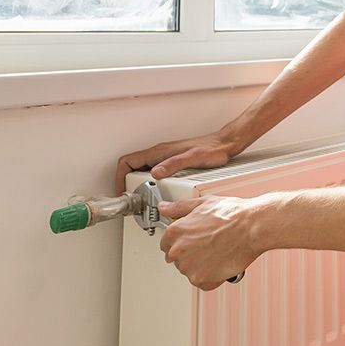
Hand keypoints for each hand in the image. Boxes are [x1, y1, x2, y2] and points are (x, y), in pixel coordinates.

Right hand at [115, 130, 244, 193]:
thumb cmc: (211, 149)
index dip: (120, 176)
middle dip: (127, 183)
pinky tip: (157, 194)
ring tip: (143, 200)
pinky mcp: (172, 163)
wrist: (224, 145)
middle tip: (133, 199)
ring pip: (142, 171)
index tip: (121, 190)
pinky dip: (149, 184)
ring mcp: (165, 158)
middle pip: (132, 168)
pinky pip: (153, 173)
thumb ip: (173, 164)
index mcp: (160, 152)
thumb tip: (155, 172)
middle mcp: (160, 154)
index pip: (128, 161)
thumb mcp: (192, 158)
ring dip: (138, 185)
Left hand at [158, 194, 263, 290]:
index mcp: (175, 231)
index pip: (165, 243)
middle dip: (189, 253)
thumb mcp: (202, 204)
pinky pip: (201, 282)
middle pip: (175, 258)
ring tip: (216, 251)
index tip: (189, 240)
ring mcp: (189, 268)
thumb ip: (179, 207)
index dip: (179, 241)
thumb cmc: (232, 215)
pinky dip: (210, 276)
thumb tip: (164, 207)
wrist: (252, 228)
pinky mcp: (202, 280)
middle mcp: (178, 251)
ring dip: (199, 265)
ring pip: (189, 270)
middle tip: (207, 245)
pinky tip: (220, 262)